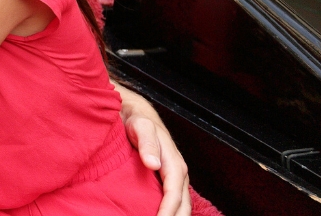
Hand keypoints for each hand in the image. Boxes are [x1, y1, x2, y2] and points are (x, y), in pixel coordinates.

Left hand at [117, 85, 189, 215]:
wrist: (137, 114)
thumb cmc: (138, 121)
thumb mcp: (141, 126)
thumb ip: (147, 143)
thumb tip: (153, 163)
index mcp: (175, 164)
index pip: (174, 195)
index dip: (167, 212)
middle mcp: (179, 174)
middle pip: (182, 206)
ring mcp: (174, 179)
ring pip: (180, 206)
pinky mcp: (167, 180)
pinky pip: (173, 202)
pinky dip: (170, 212)